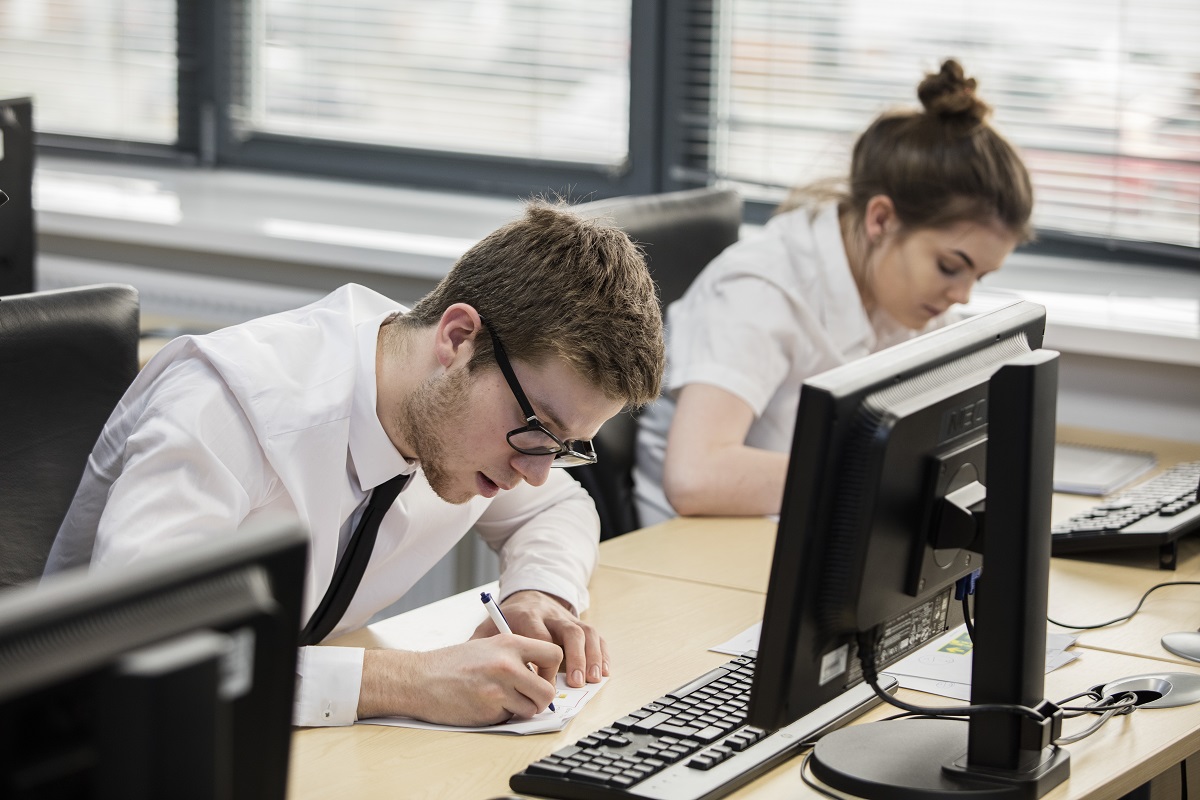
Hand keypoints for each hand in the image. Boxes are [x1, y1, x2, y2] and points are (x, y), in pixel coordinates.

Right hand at [357, 635, 561, 725]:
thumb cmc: (452, 663)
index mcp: (509, 643)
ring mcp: (498, 690)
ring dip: (520, 709)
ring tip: (499, 699)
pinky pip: (509, 718)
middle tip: (527, 697)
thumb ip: (515, 656)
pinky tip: (482, 705)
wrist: (419, 679)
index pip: (554, 654)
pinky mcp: (488, 712)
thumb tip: (543, 675)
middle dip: (541, 699)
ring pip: (531, 709)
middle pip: (547, 691)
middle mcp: (507, 665)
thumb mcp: (487, 645)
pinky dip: (501, 716)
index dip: (552, 670)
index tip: (541, 676)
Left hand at [471, 590, 610, 688]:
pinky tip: (603, 670)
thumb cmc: (507, 620)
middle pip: (569, 631)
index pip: (540, 637)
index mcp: (527, 615)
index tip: (541, 683)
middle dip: (575, 657)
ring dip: (592, 656)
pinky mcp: (579, 623)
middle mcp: (551, 614)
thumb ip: (481, 645)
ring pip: (586, 632)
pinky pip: (596, 635)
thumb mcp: (490, 627)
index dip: (543, 662)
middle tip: (576, 682)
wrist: (527, 597)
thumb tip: (472, 671)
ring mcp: (567, 618)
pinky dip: (602, 652)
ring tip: (593, 679)